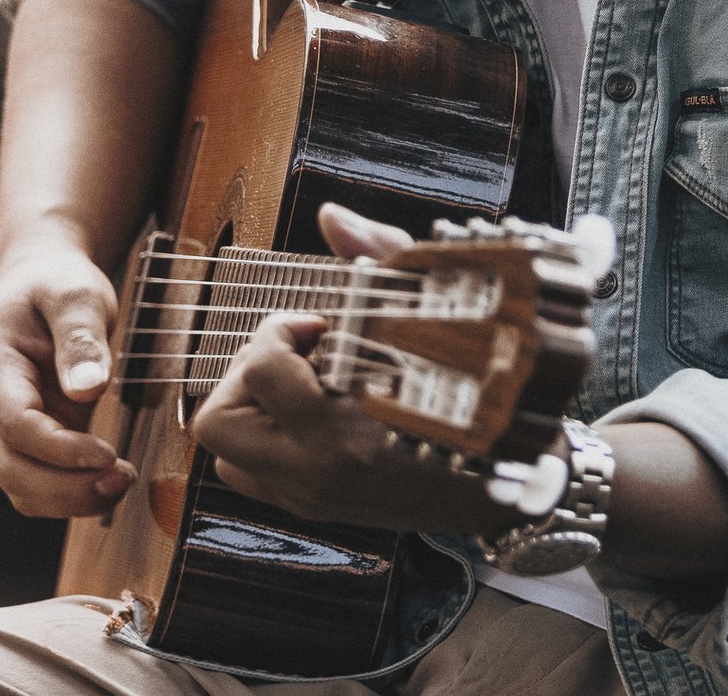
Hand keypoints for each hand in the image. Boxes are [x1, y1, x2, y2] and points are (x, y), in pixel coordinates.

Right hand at [0, 240, 138, 516]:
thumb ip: (80, 338)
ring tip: (122, 483)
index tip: (107, 454)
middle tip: (123, 478)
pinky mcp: (28, 439)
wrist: (40, 281)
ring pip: (20, 486)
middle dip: (65, 487)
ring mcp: (4, 427)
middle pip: (12, 469)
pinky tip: (109, 482)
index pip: (16, 424)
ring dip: (69, 499)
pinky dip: (70, 494)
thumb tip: (89, 391)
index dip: (58, 449)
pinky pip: (38, 483)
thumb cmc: (56, 284)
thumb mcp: (75, 294)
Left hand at [188, 203, 504, 532]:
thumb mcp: (440, 310)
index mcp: (345, 432)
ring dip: (250, 410)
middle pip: (217, 422)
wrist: (510, 481)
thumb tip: (331, 218)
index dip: (281, 330)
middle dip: (248, 373)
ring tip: (300, 383)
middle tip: (299, 354)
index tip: (321, 324)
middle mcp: (317, 474)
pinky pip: (251, 476)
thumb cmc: (479, 391)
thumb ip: (381, 256)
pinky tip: (308, 412)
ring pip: (224, 454)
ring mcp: (311, 498)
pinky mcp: (314, 508)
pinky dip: (264, 439)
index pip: (263, 371)